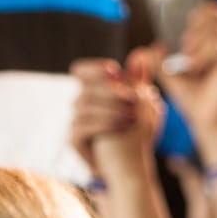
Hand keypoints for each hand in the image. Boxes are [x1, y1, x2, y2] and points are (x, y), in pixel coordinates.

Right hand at [69, 53, 162, 178]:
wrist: (129, 165)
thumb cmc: (135, 131)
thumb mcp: (142, 104)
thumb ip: (139, 80)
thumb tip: (141, 52)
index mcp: (94, 90)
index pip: (80, 70)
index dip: (94, 68)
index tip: (115, 70)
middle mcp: (81, 103)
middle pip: (85, 88)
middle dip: (110, 91)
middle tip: (133, 98)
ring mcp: (75, 121)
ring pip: (83, 106)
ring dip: (110, 108)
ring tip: (132, 115)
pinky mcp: (74, 139)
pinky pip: (81, 126)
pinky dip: (103, 124)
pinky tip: (122, 125)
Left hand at [157, 3, 216, 137]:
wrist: (205, 118)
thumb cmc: (191, 97)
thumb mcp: (169, 75)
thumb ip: (158, 60)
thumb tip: (153, 45)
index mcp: (213, 43)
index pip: (215, 12)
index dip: (203, 10)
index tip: (188, 21)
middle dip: (197, 27)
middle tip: (186, 47)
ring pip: (216, 30)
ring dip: (198, 43)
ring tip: (190, 62)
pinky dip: (203, 55)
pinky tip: (196, 68)